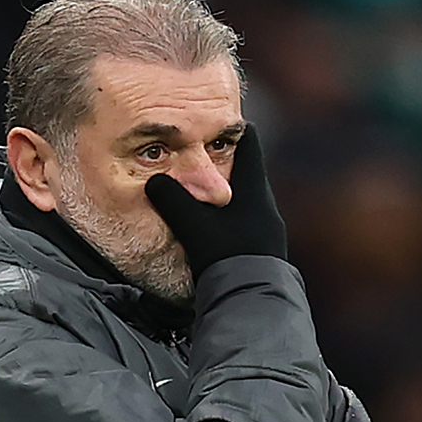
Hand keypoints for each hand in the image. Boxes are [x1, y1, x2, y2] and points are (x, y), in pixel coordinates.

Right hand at [144, 124, 287, 275]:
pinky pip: (246, 223)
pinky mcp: (264, 250)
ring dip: (225, 194)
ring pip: (246, 199)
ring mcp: (268, 230)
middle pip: (246, 171)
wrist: (252, 300)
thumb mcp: (192, 224)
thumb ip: (171, 198)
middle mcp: (265, 205)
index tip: (216, 121)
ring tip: (201, 196)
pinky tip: (213, 230)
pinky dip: (229, 218)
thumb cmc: (225, 257)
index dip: (233, 127)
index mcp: (253, 190)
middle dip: (224, 162)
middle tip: (200, 158)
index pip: (249, 142)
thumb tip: (153, 179)